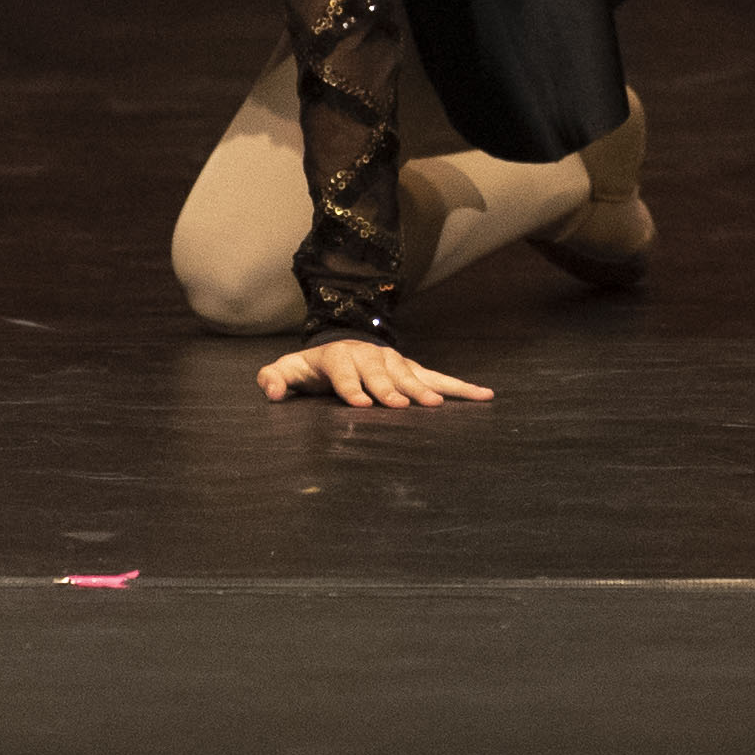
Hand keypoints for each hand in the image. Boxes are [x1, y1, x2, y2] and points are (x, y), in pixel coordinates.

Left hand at [256, 337, 492, 408]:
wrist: (340, 349)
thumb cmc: (312, 369)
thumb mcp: (287, 370)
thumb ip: (273, 378)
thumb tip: (270, 391)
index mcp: (339, 357)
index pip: (345, 373)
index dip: (352, 388)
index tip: (362, 405)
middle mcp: (370, 356)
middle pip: (381, 374)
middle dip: (391, 390)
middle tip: (402, 406)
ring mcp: (394, 362)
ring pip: (411, 375)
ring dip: (424, 390)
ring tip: (437, 405)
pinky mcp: (411, 370)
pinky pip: (438, 378)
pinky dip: (460, 387)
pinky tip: (484, 395)